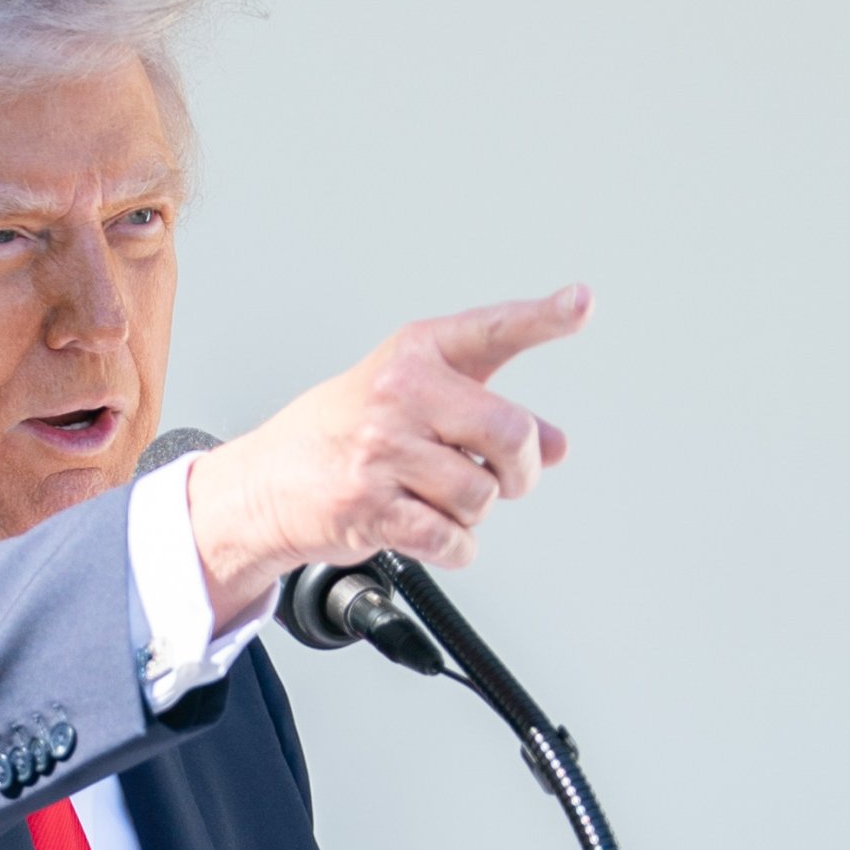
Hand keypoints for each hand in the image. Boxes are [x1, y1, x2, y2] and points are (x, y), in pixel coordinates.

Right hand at [184, 285, 590, 625]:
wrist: (268, 481)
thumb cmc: (346, 433)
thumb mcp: (417, 403)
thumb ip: (489, 416)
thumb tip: (555, 445)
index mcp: (417, 353)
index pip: (492, 331)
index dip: (543, 317)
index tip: (580, 302)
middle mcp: (400, 392)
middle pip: (510, 435)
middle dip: (519, 470)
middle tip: (503, 477)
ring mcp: (382, 449)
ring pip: (482, 497)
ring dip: (473, 513)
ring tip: (437, 499)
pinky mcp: (370, 505)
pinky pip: (452, 539)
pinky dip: (454, 547)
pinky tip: (429, 530)